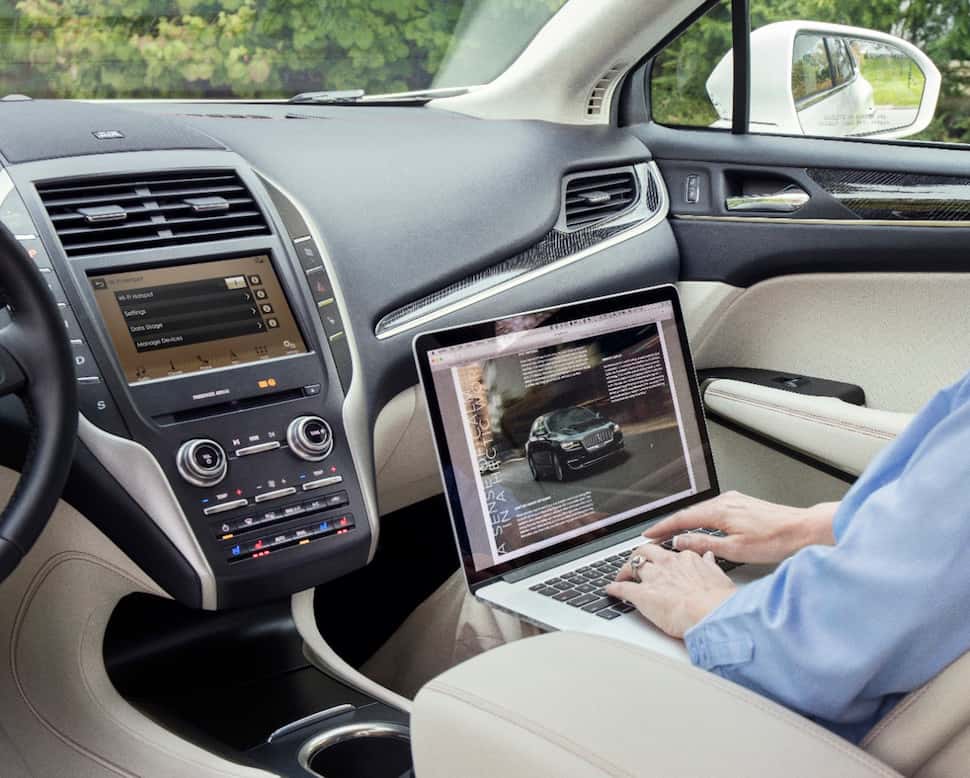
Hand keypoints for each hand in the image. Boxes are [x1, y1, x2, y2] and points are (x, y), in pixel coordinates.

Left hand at [606, 543, 734, 637]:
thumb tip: (708, 557)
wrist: (711, 614)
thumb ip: (710, 566)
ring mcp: (653, 578)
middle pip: (646, 552)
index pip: (669, 553)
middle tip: (636, 561)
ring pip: (632, 565)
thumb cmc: (719, 601)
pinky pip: (622, 588)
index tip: (661, 561)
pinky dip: (614, 588)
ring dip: (625, 569)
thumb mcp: (719, 577)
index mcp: (686, 560)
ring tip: (621, 574)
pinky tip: (610, 590)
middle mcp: (667, 565)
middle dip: (639, 555)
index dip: (663, 557)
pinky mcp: (642, 595)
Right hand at [641, 491, 837, 564]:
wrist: (802, 529)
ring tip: (674, 534)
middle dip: (670, 525)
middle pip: (689, 512)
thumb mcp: (735, 549)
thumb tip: (680, 542)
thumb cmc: (775, 540)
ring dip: (686, 522)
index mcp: (719, 511)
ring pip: (701, 510)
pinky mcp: (742, 504)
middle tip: (656, 536)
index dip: (663, 527)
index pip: (682, 519)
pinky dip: (701, 518)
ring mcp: (734, 500)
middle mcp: (725, 501)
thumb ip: (703, 544)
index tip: (649, 535)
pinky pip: (713, 509)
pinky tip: (700, 526)